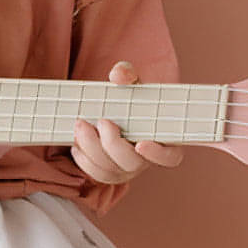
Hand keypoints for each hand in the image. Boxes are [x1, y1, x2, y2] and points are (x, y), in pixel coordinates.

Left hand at [70, 60, 183, 183]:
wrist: (114, 106)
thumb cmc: (130, 94)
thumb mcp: (132, 80)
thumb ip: (128, 74)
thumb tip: (119, 74)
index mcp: (163, 139)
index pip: (171, 157)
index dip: (158, 154)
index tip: (141, 144)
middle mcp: (146, 159)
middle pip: (133, 164)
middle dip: (112, 144)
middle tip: (101, 121)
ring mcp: (126, 168)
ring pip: (111, 172)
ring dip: (92, 149)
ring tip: (80, 124)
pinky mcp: (108, 171)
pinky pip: (95, 173)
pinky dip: (83, 158)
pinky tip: (77, 140)